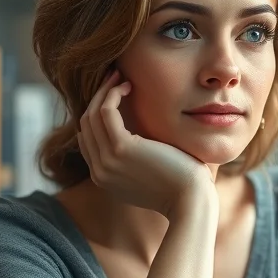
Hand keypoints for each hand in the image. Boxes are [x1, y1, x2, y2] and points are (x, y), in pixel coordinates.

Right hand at [78, 69, 213, 216]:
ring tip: (121, 76)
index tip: (114, 95)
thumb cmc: (182, 186)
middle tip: (115, 78)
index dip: (97, 114)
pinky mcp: (120, 149)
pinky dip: (113, 94)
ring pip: (92, 114)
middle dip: (98, 97)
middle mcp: (100, 171)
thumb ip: (139, 158)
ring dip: (104, 91)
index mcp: (104, 178)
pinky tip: (129, 86)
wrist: (191, 201)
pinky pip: (105, 111)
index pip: (88, 139)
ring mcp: (107, 161)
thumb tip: (143, 138)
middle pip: (86, 124)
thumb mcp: (153, 173)